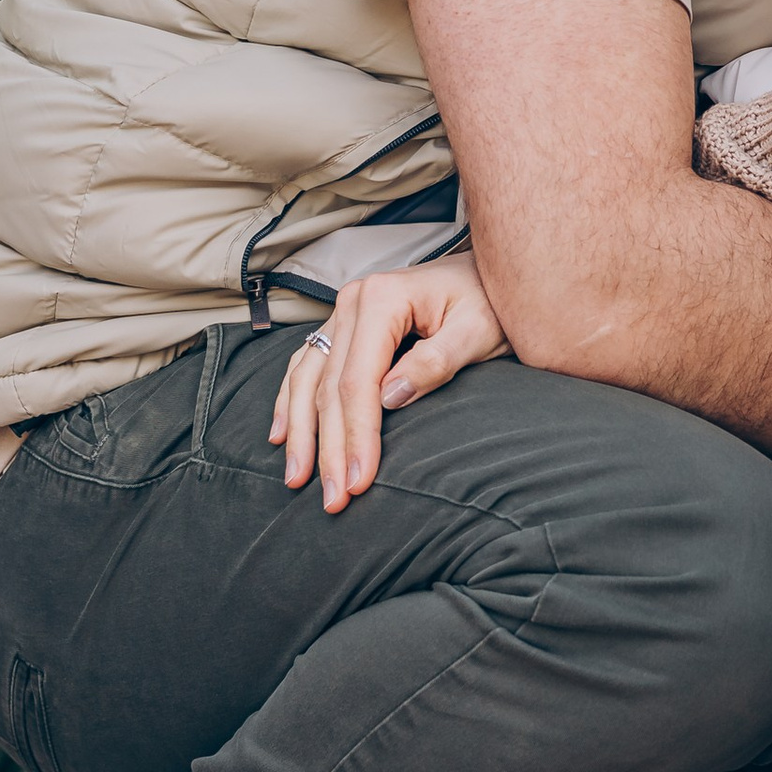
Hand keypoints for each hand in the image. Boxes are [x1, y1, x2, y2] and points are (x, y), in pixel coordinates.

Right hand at [270, 255, 507, 513]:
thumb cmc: (489, 301)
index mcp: (383, 299)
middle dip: (328, 447)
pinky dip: (290, 402)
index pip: (358, 381)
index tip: (358, 481)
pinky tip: (282, 435)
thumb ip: (437, 361)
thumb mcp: (478, 330)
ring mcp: (343, 312)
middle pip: (329, 387)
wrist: (489, 272)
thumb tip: (390, 399)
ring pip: (307, 379)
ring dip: (301, 432)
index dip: (356, 435)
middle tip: (333, 499)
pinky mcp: (343, 326)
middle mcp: (353, 302)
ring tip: (298, 479)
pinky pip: (306, 365)